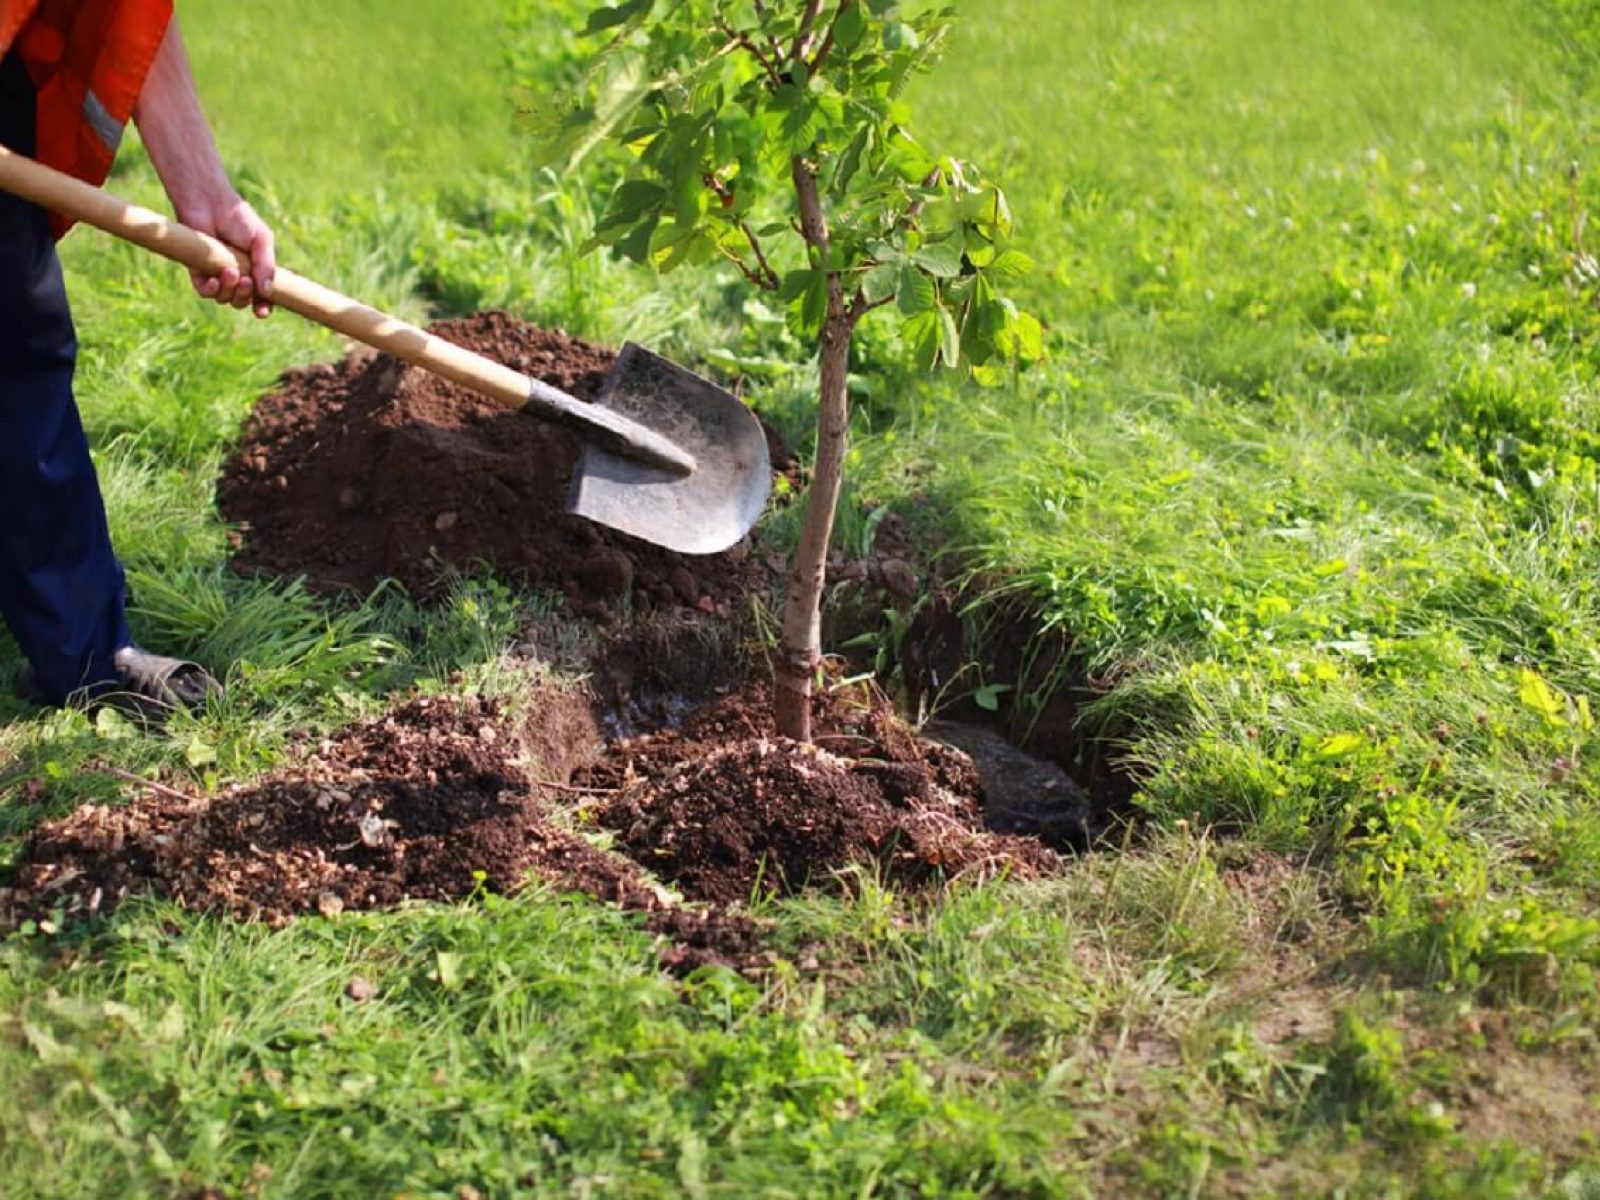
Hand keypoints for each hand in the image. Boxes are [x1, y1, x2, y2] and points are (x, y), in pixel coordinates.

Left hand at [177, 192, 275, 318]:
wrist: (210, 203)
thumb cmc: (239, 219)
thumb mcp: (262, 241)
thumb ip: (267, 265)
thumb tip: (267, 292)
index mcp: (255, 270)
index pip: (261, 297)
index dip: (262, 307)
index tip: (261, 312)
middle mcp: (237, 275)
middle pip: (241, 301)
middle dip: (245, 297)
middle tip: (246, 281)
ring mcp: (216, 274)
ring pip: (224, 298)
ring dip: (230, 291)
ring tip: (230, 272)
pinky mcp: (198, 271)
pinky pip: (205, 292)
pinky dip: (211, 290)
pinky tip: (215, 279)